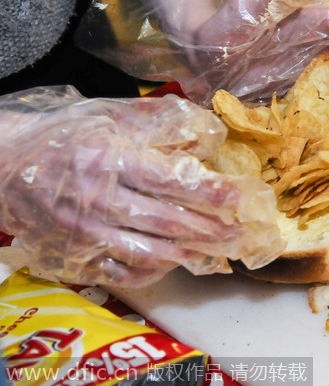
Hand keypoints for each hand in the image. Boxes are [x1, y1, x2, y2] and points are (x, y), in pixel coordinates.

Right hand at [0, 87, 283, 286]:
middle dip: (213, 231)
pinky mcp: (73, 257)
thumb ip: (166, 122)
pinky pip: (123, 274)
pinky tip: (176, 261)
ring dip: (190, 254)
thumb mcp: (115, 114)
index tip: (243, 198)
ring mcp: (83, 233)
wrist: (6, 164)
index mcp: (109, 158)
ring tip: (220, 250)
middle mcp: (96, 199)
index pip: (172, 180)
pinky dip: (155, 271)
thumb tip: (212, 138)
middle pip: (167, 223)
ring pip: (149, 253)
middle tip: (244, 233)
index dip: (212, 193)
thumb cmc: (70, 135)